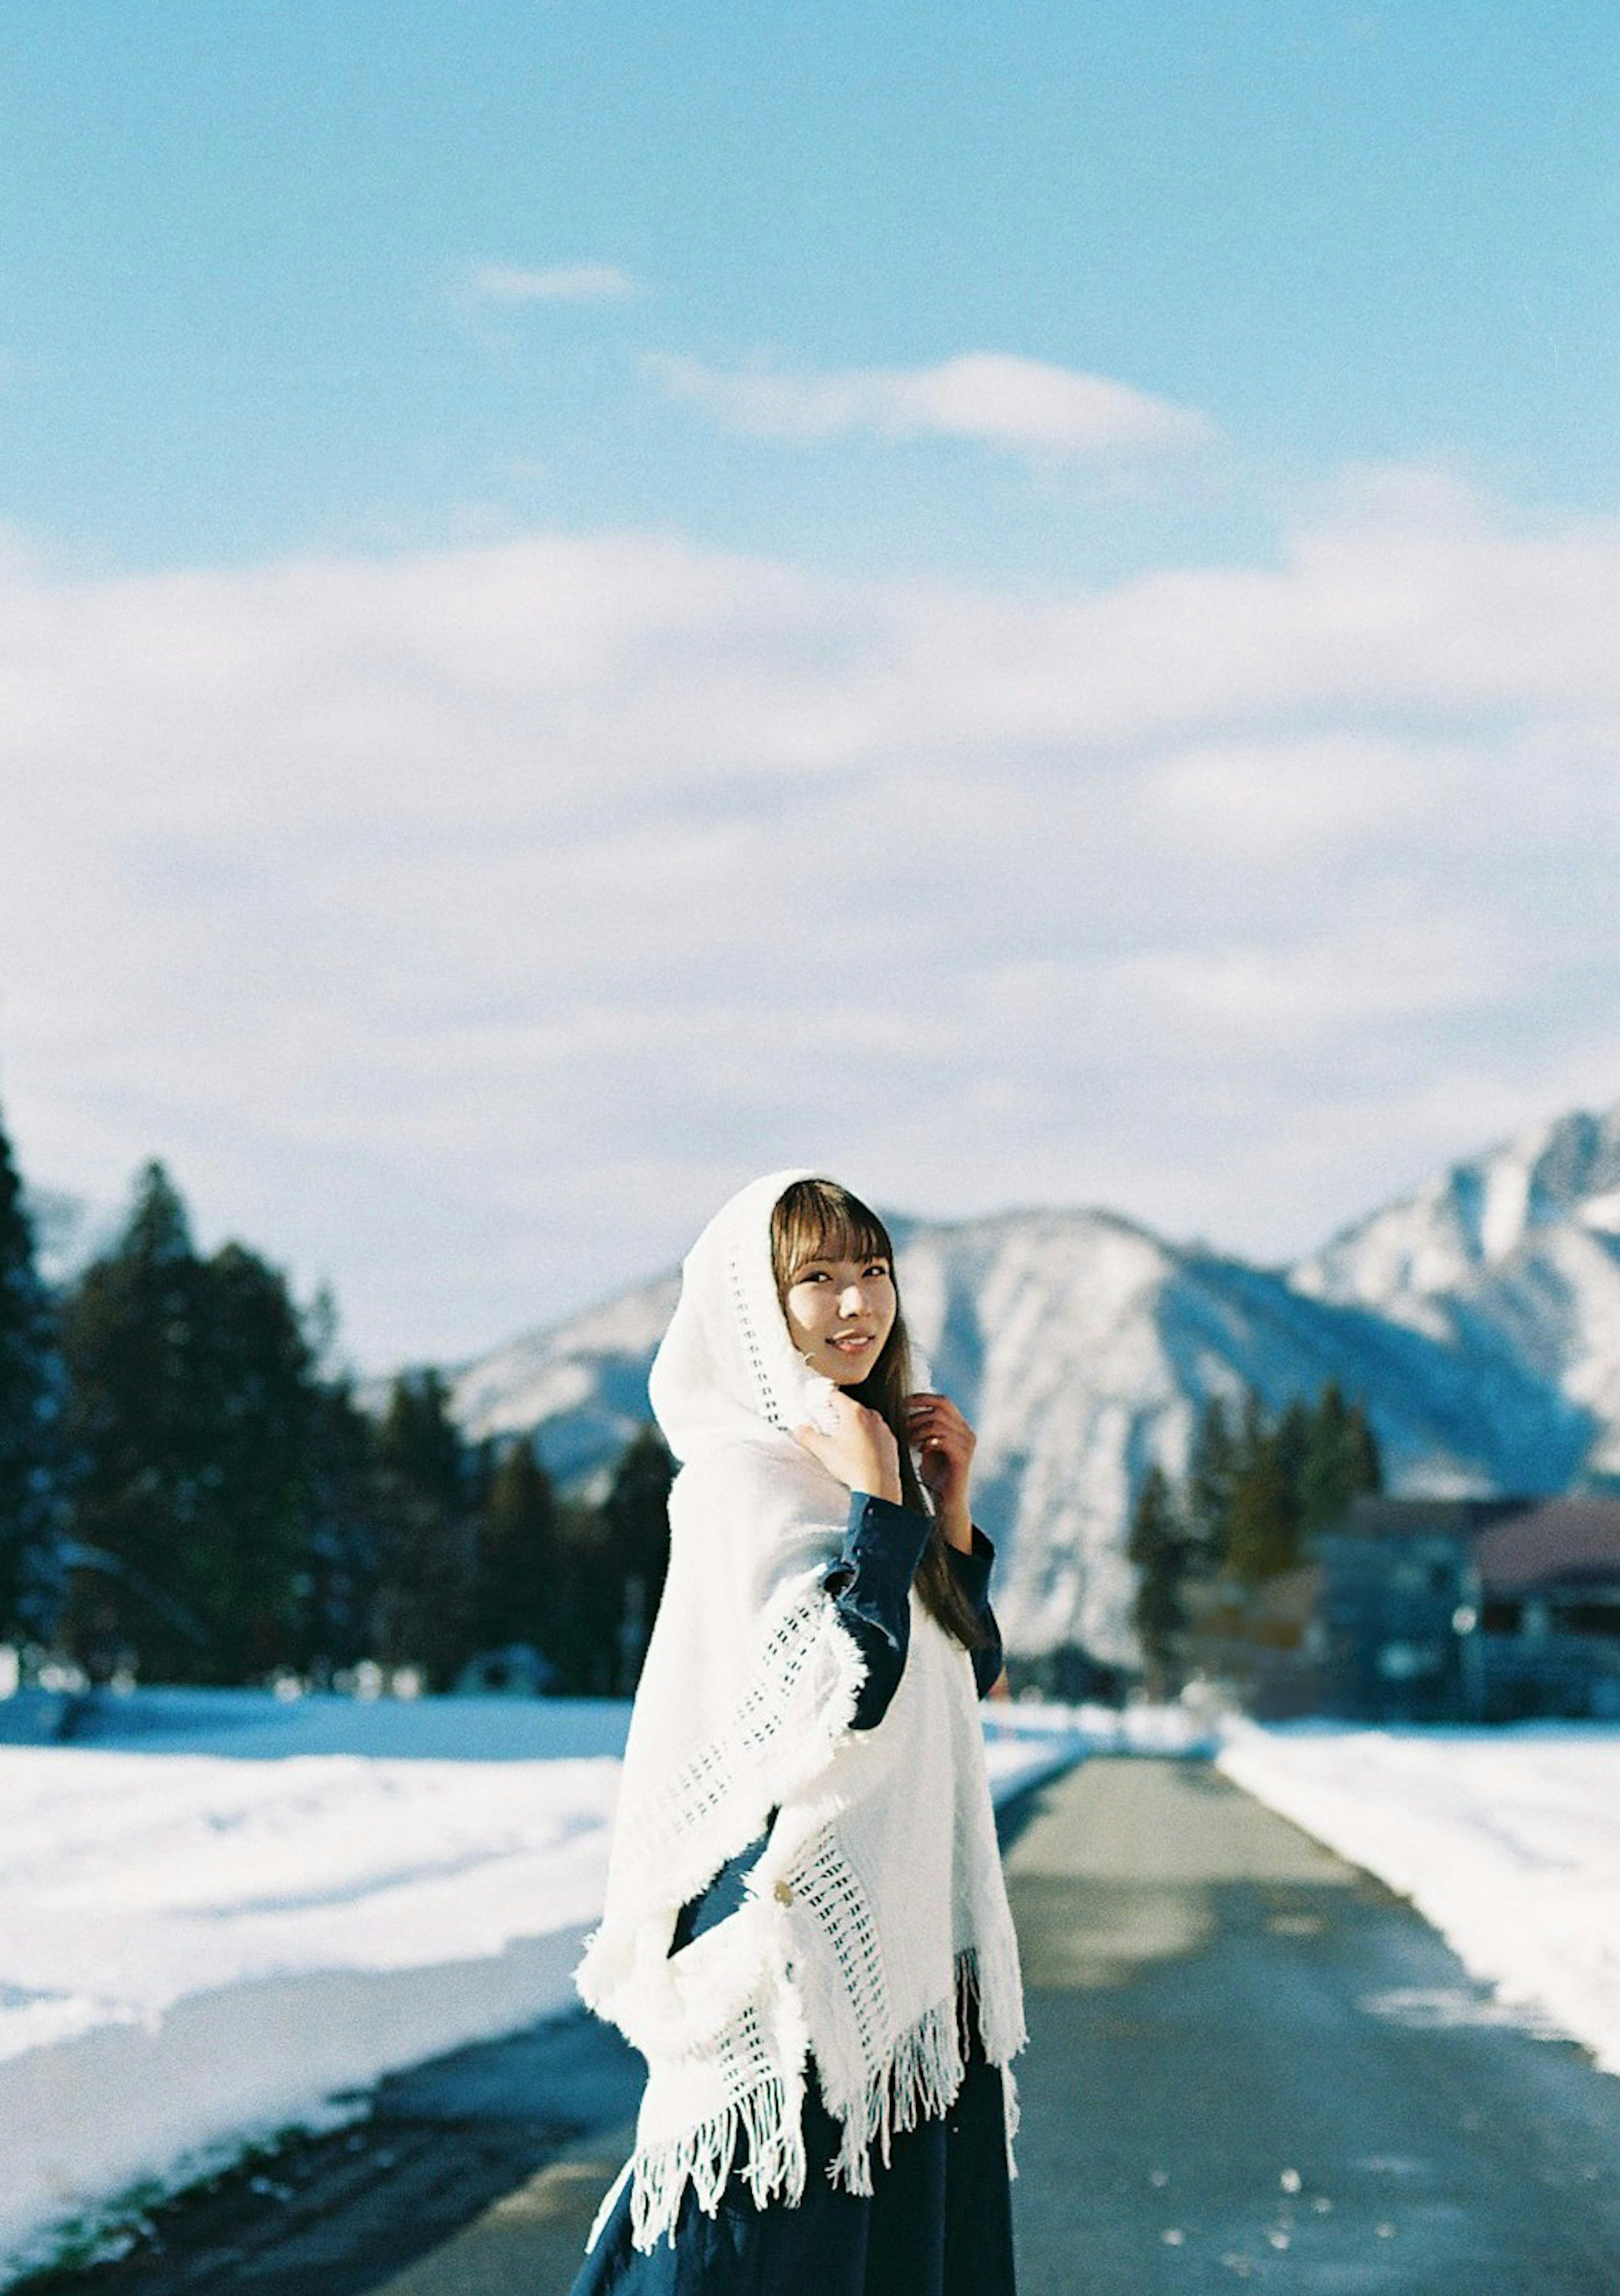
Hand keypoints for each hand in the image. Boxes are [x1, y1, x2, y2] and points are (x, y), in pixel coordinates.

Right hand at [793, 1390, 902, 1502]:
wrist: (878, 1486)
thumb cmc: (854, 1467)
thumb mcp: (823, 1450)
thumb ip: (807, 1436)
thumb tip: (800, 1430)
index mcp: (854, 1413)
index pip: (835, 1396)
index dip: (824, 1401)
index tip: (819, 1409)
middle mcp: (871, 1417)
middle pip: (851, 1408)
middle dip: (839, 1416)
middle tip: (829, 1430)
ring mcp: (883, 1430)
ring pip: (865, 1421)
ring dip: (855, 1428)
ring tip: (844, 1444)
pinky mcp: (890, 1443)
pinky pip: (876, 1435)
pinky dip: (867, 1440)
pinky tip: (859, 1453)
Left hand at [905, 1391, 975, 1549]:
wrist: (946, 1502)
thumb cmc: (934, 1475)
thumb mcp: (927, 1446)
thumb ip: (923, 1429)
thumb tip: (905, 1412)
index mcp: (960, 1427)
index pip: (943, 1401)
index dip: (923, 1398)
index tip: (903, 1402)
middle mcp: (967, 1433)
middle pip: (942, 1407)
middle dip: (919, 1411)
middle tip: (903, 1423)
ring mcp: (967, 1445)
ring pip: (939, 1422)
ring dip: (919, 1429)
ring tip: (909, 1440)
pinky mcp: (963, 1458)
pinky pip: (943, 1439)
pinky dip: (927, 1441)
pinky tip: (920, 1449)